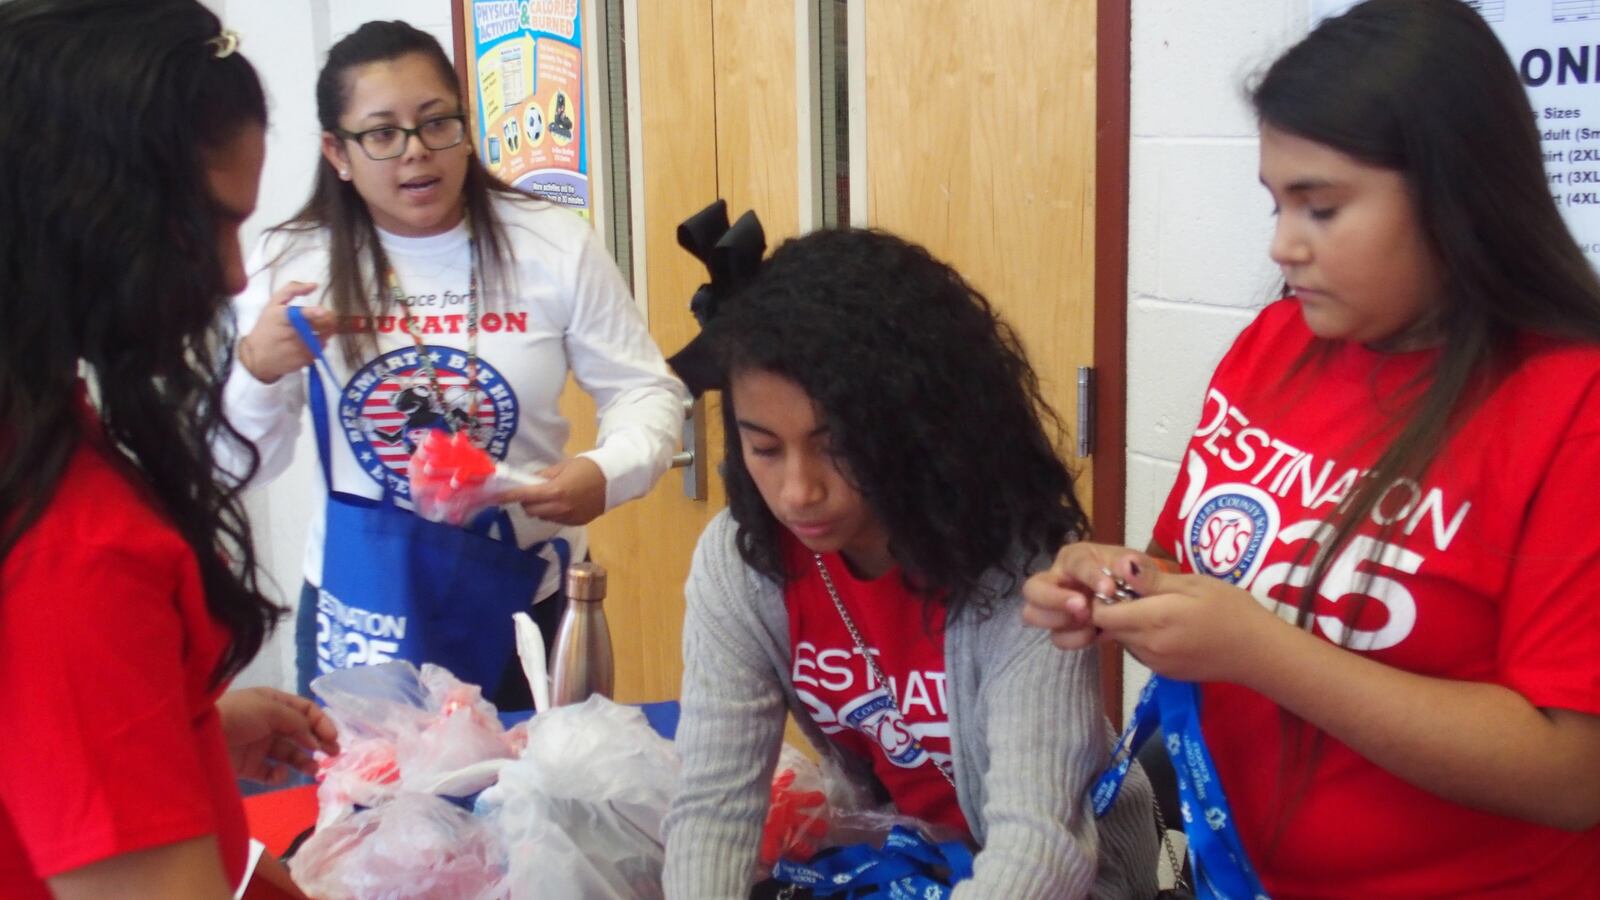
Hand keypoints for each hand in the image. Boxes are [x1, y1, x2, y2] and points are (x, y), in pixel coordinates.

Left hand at [216, 687, 339, 785]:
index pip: (304, 710)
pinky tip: (280, 773)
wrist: (197, 738)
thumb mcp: (271, 709)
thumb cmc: (237, 715)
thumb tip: (314, 740)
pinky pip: (270, 772)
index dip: (321, 722)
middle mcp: (267, 722)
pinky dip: (279, 774)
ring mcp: (258, 745)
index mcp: (272, 702)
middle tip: (333, 755)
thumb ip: (297, 722)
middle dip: (317, 743)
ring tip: (314, 769)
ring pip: (289, 754)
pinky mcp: (248, 767)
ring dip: (303, 760)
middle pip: (300, 733)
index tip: (332, 737)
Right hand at [237, 280, 332, 383]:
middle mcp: (292, 333)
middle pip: (322, 324)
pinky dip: (319, 344)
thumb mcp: (273, 304)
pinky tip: (308, 342)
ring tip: (313, 330)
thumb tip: (314, 285)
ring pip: (325, 336)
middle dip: (329, 318)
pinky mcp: (305, 359)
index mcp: (282, 316)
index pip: (298, 314)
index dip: (312, 313)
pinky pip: (321, 348)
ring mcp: (299, 347)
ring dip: (325, 332)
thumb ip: (292, 290)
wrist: (257, 356)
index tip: (323, 311)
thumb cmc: (267, 326)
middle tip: (325, 316)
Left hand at [499, 456, 607, 524]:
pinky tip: (563, 503)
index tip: (494, 497)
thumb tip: (529, 482)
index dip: (508, 496)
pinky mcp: (576, 523)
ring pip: (542, 517)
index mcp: (556, 491)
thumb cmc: (588, 467)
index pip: (525, 495)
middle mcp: (560, 508)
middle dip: (527, 501)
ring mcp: (568, 518)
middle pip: (530, 510)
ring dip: (540, 508)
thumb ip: (544, 476)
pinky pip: (555, 520)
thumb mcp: (564, 465)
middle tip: (532, 491)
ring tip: (551, 496)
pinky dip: (553, 512)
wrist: (615, 479)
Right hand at [1022, 541, 1159, 650]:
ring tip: (1090, 624)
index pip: (1076, 563)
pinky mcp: (1062, 626)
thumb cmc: (1137, 580)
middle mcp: (1058, 578)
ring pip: (1033, 614)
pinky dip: (1074, 639)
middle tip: (1083, 609)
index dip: (1090, 577)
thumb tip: (1128, 566)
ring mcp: (1056, 604)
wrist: (1140, 604)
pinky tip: (1095, 634)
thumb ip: (1142, 572)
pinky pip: (1056, 637)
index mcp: (1078, 557)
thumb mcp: (1146, 573)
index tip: (1109, 590)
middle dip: (1054, 600)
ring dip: (1060, 622)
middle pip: (1033, 588)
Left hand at [1091, 571, 1278, 683]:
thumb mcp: (1193, 584)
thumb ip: (1152, 580)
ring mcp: (1155, 664)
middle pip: (1111, 628)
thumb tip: (1119, 566)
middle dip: (1116, 610)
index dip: (1104, 597)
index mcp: (1153, 621)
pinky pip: (1140, 653)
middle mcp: (1148, 647)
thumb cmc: (1230, 609)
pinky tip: (1168, 628)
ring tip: (1158, 608)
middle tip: (1141, 592)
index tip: (1120, 583)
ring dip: (1130, 625)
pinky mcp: (1165, 674)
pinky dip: (1143, 639)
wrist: (1259, 652)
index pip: (1103, 615)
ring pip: (1124, 641)